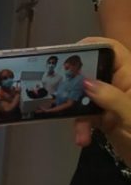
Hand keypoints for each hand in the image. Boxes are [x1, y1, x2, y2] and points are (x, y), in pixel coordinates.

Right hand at [74, 37, 130, 163]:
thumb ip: (111, 98)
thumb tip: (86, 83)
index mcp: (130, 75)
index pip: (111, 49)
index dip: (91, 46)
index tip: (70, 55)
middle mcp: (119, 83)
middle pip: (92, 70)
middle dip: (76, 81)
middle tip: (59, 87)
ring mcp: (110, 100)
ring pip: (84, 95)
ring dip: (77, 111)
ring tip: (77, 126)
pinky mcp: (103, 117)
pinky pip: (85, 114)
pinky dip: (81, 125)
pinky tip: (82, 138)